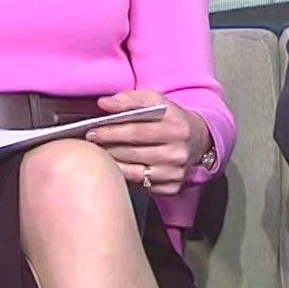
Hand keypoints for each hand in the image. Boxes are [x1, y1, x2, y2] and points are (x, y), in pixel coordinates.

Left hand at [85, 90, 211, 196]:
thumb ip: (131, 99)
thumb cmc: (172, 119)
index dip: (112, 131)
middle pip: (134, 152)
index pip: (138, 131)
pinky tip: (116, 167)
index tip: (93, 130)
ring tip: (99, 154)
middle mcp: (179, 153)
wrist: (198, 140)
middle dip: (108, 147)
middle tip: (90, 142)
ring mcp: (176, 173)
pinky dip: (125, 176)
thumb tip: (105, 103)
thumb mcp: (158, 101)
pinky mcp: (172, 188)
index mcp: (178, 128)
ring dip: (113, 163)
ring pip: (134, 172)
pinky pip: (141, 186)